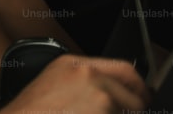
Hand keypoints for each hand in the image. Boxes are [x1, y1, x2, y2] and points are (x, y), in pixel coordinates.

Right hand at [0, 55, 149, 113]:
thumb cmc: (30, 112)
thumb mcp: (51, 85)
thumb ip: (81, 82)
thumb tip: (111, 94)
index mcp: (73, 64)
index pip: (123, 69)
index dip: (138, 87)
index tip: (143, 98)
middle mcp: (88, 75)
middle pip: (133, 93)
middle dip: (136, 108)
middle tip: (126, 113)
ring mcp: (98, 96)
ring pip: (128, 112)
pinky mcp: (102, 112)